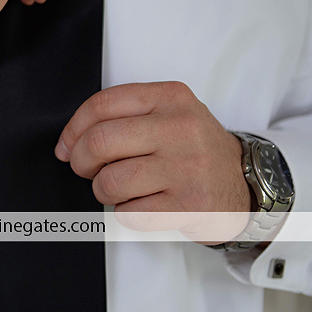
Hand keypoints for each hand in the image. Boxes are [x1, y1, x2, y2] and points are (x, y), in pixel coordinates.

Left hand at [55, 81, 250, 243]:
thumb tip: (69, 143)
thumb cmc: (194, 148)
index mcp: (170, 97)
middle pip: (99, 143)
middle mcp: (180, 128)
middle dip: (80, 162)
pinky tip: (142, 204)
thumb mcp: (168, 113)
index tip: (66, 146)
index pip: (102, 104)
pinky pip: (129, 213)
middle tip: (86, 169)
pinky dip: (126, 213)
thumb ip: (123, 116)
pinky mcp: (190, 205)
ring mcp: (187, 167)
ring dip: (103, 190)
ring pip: (110, 181)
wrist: (245, 182)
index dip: (73, 129)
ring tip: (120, 188)